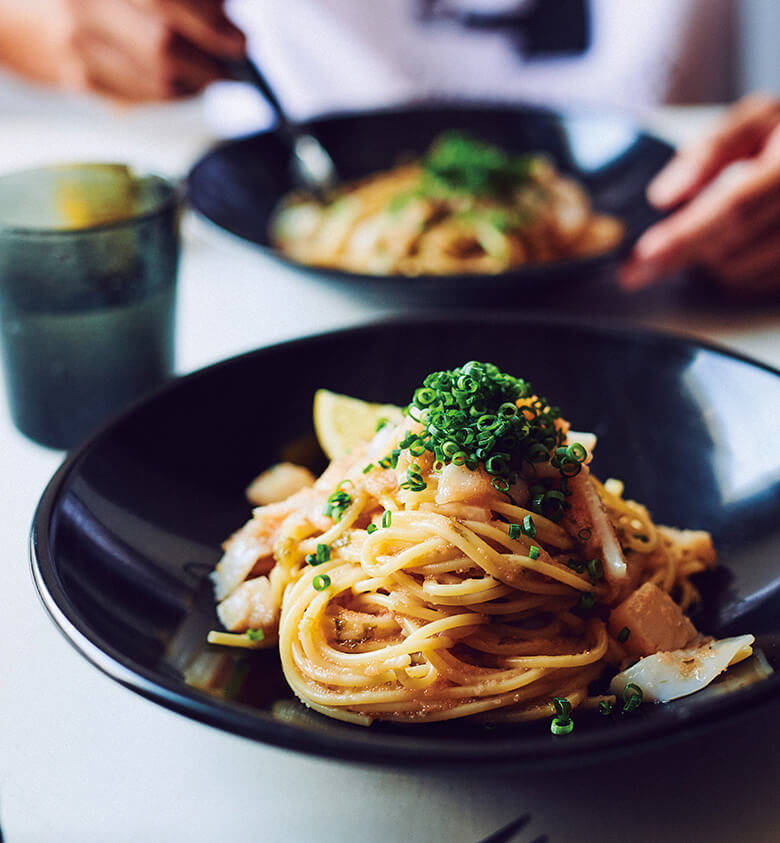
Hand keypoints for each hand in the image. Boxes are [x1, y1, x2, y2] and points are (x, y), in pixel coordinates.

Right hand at [58, 0, 245, 101]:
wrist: (48, 5)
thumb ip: (194, 1)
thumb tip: (231, 30)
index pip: (165, 1)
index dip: (208, 22)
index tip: (240, 42)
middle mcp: (81, 3)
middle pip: (161, 45)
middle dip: (207, 62)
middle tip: (230, 68)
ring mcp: (76, 42)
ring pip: (158, 82)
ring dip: (195, 84)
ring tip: (208, 75)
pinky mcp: (80, 78)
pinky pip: (145, 99)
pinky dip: (173, 95)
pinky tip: (181, 83)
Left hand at [620, 95, 779, 294]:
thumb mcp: (755, 120)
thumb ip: (710, 150)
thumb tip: (664, 195)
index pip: (733, 208)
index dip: (685, 235)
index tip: (644, 254)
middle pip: (731, 248)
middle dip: (683, 251)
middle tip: (649, 250)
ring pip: (737, 272)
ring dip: (708, 259)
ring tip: (707, 227)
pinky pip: (751, 284)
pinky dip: (729, 271)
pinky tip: (729, 243)